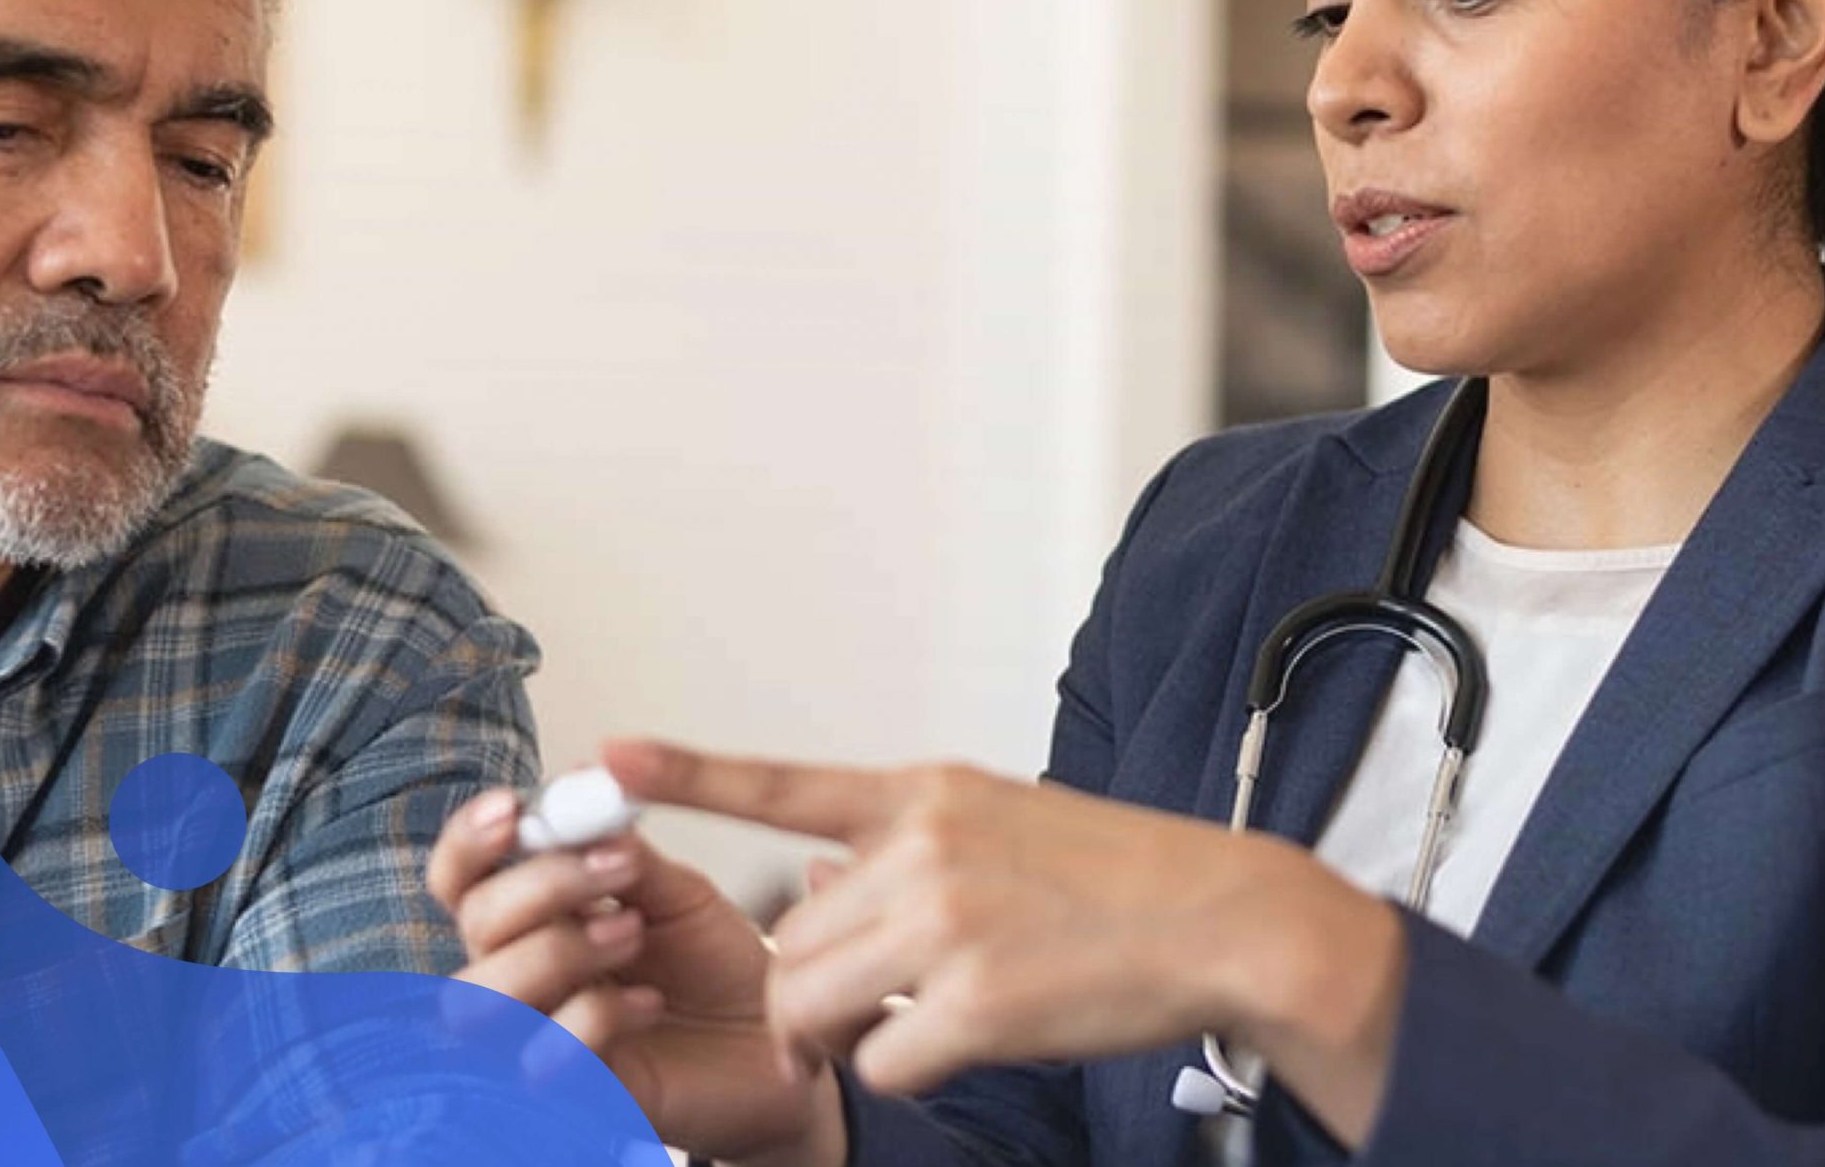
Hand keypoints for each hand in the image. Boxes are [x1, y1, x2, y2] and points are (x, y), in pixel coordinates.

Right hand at [427, 783, 845, 1166]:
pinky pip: (541, 1058)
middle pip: (475, 925)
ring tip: (633, 933)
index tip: (514, 810)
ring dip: (556, 950)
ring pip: (482, 996)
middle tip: (622, 868)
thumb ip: (619, 847)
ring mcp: (541, 1033)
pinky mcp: (575, 1090)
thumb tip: (581, 783)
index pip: (460, 879)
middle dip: (542, 885)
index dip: (469, 843)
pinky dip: (594, 1017)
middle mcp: (522, 973)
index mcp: (533, 914)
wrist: (776, 1035)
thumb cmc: (715, 961)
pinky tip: (651, 1002)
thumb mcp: (674, 889)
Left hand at [606, 739, 1405, 1143]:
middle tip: (850, 1007)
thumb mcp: (993, 824)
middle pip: (789, 940)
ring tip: (898, 1022)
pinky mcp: (975, 1003)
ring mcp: (947, 924)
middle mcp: (922, 847)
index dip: (686, 774)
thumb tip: (808, 888)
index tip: (606, 759)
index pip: (781, 784)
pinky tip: (962, 1042)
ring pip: (812, 1001)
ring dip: (834, 1031)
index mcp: (921, 794)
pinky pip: (878, 1057)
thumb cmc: (1108, 877)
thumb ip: (895, 850)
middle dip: (801, 986)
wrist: (1218, 919)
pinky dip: (903, 1065)